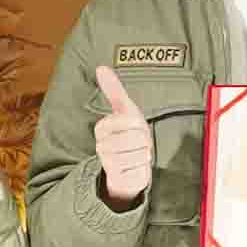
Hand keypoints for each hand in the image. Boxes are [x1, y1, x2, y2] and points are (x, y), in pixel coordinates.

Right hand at [92, 66, 156, 209]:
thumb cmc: (127, 136)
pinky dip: (143, 170)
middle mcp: (101, 145)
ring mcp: (108, 164)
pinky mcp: (117, 180)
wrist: (125, 169)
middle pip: (139, 138)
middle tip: (137, 145)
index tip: (134, 129)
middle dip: (144, 142)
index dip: (140, 126)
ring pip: (141, 154)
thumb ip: (113, 89)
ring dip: (144, 156)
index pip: (133, 121)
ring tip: (136, 156)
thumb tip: (101, 67)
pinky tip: (134, 169)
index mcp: (102, 127)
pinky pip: (141, 170)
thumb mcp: (124, 111)